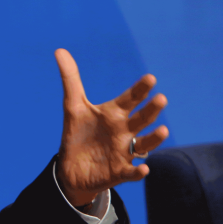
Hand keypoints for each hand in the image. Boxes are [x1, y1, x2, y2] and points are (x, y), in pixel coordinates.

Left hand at [54, 49, 169, 206]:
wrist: (71, 167)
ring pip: (144, 144)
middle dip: (151, 110)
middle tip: (161, 98)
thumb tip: (60, 50)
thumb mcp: (73, 106)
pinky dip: (138, 171)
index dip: (140, 89)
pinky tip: (144, 169)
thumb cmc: (78, 133)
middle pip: (142, 119)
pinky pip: (132, 172)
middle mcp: (124, 131)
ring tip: (163, 130)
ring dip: (154, 138)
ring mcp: (124, 152)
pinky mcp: (119, 172)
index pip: (130, 99)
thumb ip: (70, 79)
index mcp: (114, 114)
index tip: (150, 78)